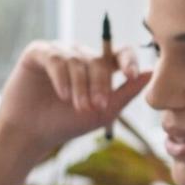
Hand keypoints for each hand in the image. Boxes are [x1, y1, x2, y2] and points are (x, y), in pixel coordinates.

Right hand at [0, 40, 150, 160]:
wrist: (32, 133)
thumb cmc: (67, 123)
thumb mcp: (104, 112)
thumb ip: (127, 91)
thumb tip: (152, 72)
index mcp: (99, 67)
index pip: (121, 53)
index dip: (129, 61)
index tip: (132, 75)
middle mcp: (80, 55)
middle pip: (99, 60)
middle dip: (100, 85)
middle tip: (97, 107)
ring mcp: (59, 51)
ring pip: (78, 60)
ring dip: (81, 86)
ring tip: (78, 107)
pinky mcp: (38, 52)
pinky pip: (55, 58)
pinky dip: (62, 77)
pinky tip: (63, 95)